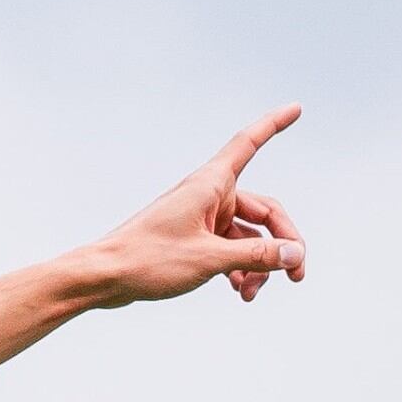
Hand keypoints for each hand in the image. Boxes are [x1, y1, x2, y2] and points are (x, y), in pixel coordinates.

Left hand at [84, 104, 308, 306]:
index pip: (248, 143)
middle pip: (265, 212)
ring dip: (258, 265)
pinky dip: (239, 268)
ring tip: (250, 294)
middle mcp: (207, 196)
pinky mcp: (194, 239)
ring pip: (249, 237)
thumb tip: (294, 254)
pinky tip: (239, 291)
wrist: (103, 278)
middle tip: (297, 277)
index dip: (273, 125)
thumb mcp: (209, 259)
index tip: (296, 107)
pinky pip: (230, 248)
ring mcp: (201, 218)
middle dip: (283, 243)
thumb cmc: (147, 260)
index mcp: (209, 184)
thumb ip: (256, 256)